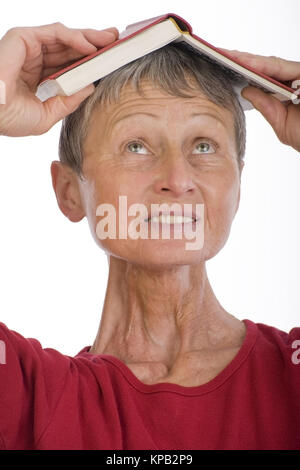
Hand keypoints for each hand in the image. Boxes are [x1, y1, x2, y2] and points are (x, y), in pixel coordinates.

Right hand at [0, 23, 118, 136]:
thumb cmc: (10, 119)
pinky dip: (75, 37)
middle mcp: (34, 60)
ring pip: (65, 37)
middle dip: (94, 44)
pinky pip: (55, 32)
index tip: (108, 61)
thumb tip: (90, 88)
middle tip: (115, 43)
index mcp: (38, 78)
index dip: (88, 62)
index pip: (68, 65)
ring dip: (90, 38)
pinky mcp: (24, 37)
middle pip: (70, 48)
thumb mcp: (47, 115)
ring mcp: (29, 48)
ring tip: (110, 42)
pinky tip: (91, 46)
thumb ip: (68, 102)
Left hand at [220, 49, 299, 151]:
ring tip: (225, 56)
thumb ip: (266, 106)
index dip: (243, 71)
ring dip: (246, 60)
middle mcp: (294, 79)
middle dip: (241, 61)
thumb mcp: (281, 122)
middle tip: (217, 54)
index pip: (263, 78)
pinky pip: (280, 67)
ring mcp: (299, 74)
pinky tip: (243, 63)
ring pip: (270, 63)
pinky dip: (261, 65)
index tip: (222, 67)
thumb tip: (246, 90)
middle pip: (265, 66)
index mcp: (288, 91)